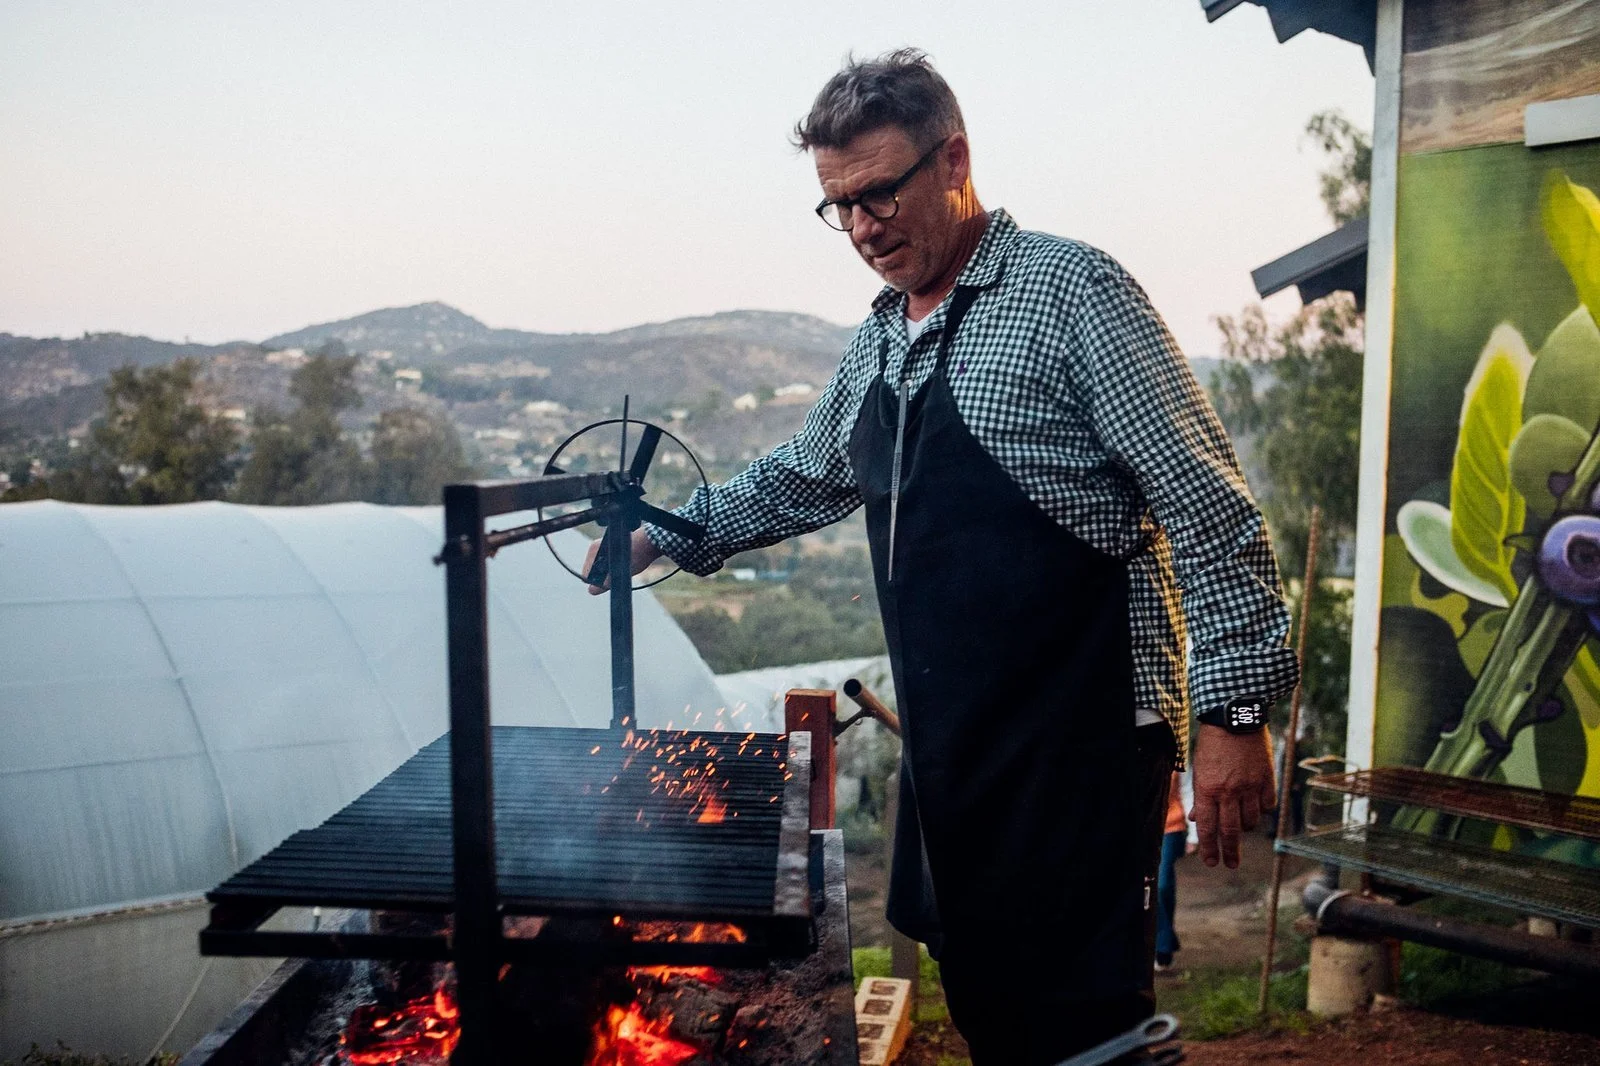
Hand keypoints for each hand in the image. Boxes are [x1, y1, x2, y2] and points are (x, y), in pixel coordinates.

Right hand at [583, 528, 662, 594]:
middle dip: (601, 579)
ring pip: (598, 571)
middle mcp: (595, 548)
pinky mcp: (608, 551)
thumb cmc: (636, 555)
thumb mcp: (619, 572)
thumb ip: (604, 583)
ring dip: (607, 575)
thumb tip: (591, 591)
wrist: (650, 542)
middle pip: (591, 573)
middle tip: (617, 576)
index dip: (596, 583)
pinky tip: (622, 567)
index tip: (609, 583)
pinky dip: (611, 570)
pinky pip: (604, 566)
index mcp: (593, 550)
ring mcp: (601, 549)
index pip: (586, 575)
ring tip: (621, 570)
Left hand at [1189, 723, 1275, 868]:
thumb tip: (1198, 819)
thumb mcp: (1199, 768)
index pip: (1208, 827)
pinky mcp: (1267, 779)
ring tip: (1240, 824)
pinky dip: (1261, 810)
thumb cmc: (1213, 743)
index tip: (1212, 862)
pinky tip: (1256, 805)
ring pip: (1250, 820)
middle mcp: (1230, 791)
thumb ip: (1201, 796)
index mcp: (1208, 788)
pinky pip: (1267, 806)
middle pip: (1230, 831)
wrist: (1235, 716)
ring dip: (1244, 826)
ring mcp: (1251, 786)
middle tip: (1231, 865)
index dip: (1209, 848)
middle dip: (1230, 852)